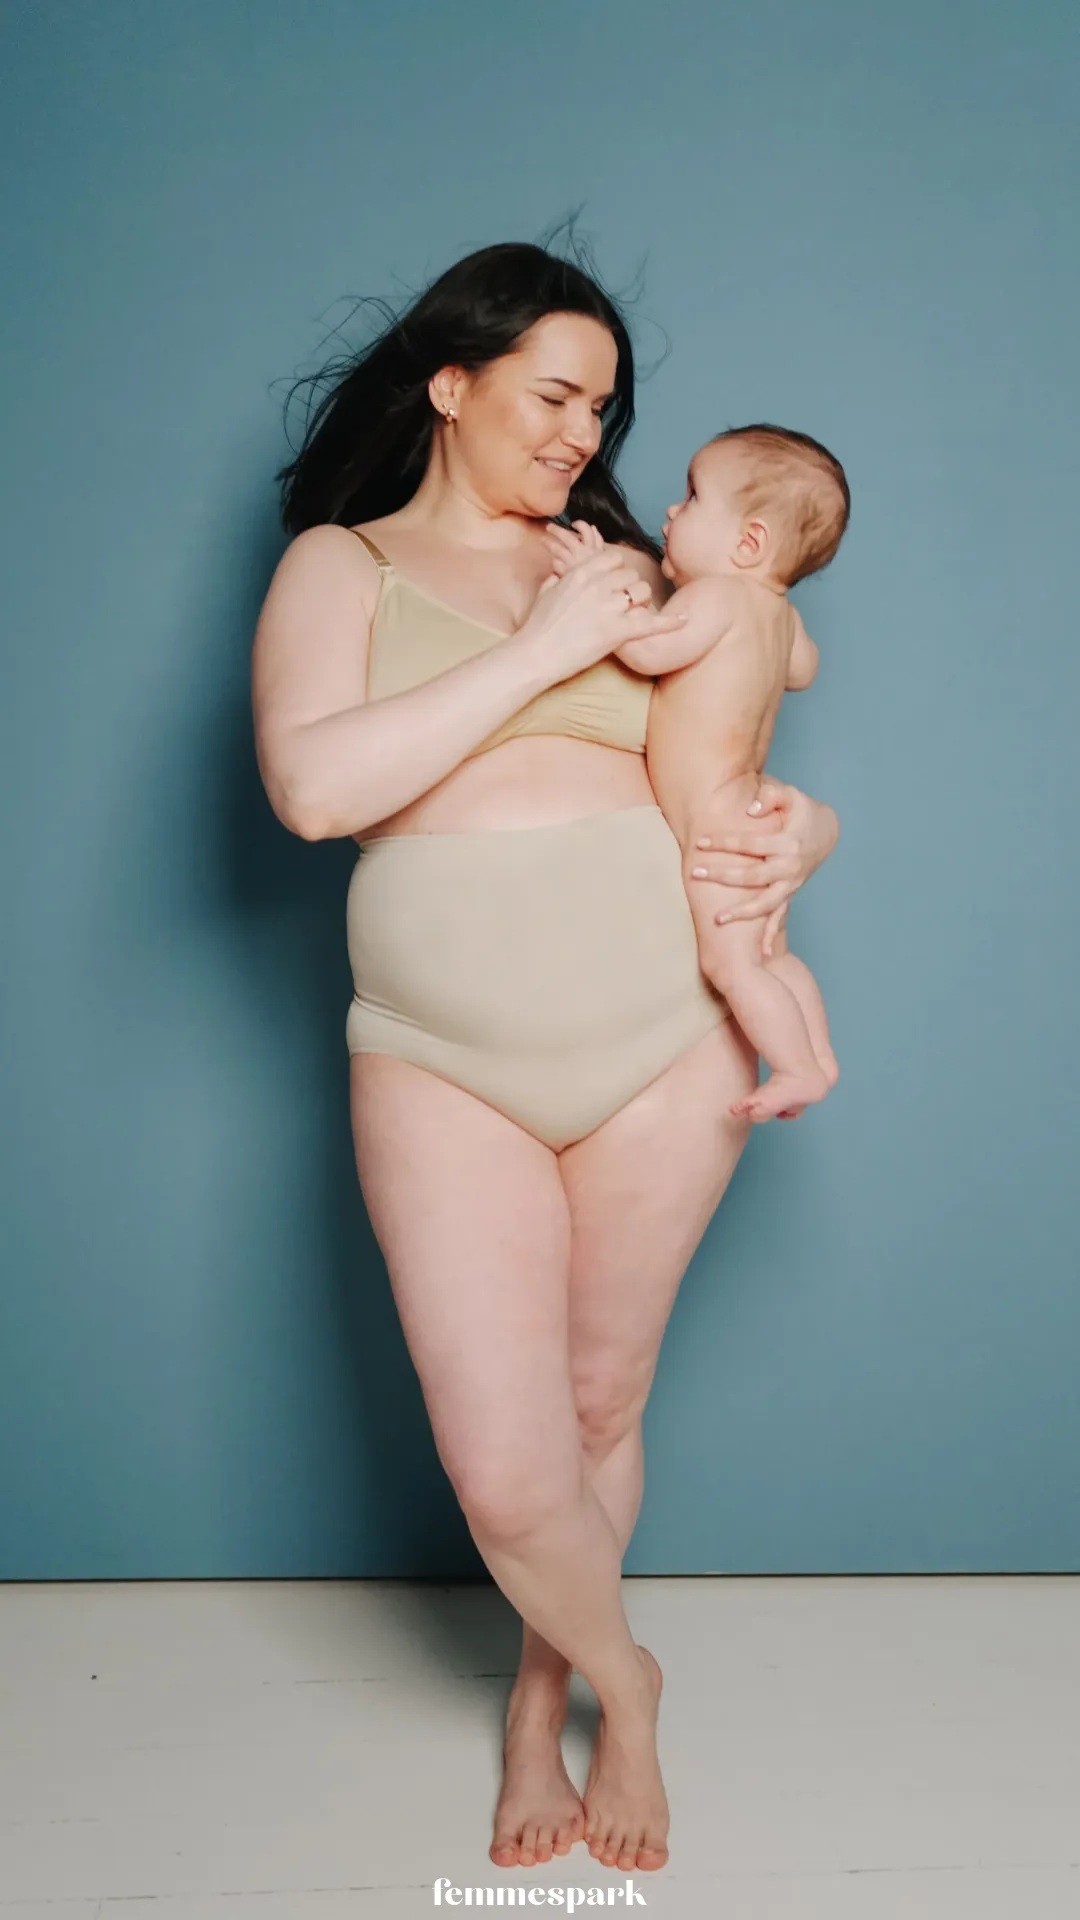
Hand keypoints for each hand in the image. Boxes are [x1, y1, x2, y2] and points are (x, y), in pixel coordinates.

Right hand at [518, 545, 684, 677]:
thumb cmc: (537, 627)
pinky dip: (669, 623)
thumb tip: (560, 572)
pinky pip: (650, 623)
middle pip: (631, 575)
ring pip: (641, 592)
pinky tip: (685, 621)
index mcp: (581, 573)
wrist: (535, 653)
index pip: (613, 558)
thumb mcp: (546, 591)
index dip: (617, 571)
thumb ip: (558, 577)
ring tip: (633, 615)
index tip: (614, 584)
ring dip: (641, 602)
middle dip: (631, 588)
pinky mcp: (617, 631)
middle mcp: (597, 585)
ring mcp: (609, 607)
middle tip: (624, 605)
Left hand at [543, 519, 605, 574]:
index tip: (573, 524)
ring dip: (548, 543)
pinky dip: (555, 562)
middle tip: (548, 527)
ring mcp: (572, 561)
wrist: (596, 588)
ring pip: (557, 548)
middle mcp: (581, 552)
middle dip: (556, 530)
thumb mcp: (603, 555)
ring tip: (543, 540)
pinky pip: (556, 563)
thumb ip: (598, 541)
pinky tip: (554, 561)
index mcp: (592, 547)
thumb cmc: (600, 572)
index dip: (579, 524)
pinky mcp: (565, 572)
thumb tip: (593, 527)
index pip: (586, 529)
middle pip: (566, 536)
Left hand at [690, 776, 838, 955]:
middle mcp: (790, 868)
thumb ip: (770, 797)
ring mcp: (791, 885)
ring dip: (742, 914)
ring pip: (766, 904)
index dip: (724, 842)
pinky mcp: (790, 894)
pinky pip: (779, 917)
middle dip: (723, 875)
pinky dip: (770, 934)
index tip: (700, 841)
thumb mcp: (791, 796)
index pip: (750, 844)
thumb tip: (750, 810)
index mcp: (787, 843)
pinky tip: (759, 954)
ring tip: (717, 921)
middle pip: (752, 876)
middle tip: (696, 873)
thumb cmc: (802, 811)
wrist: (826, 832)